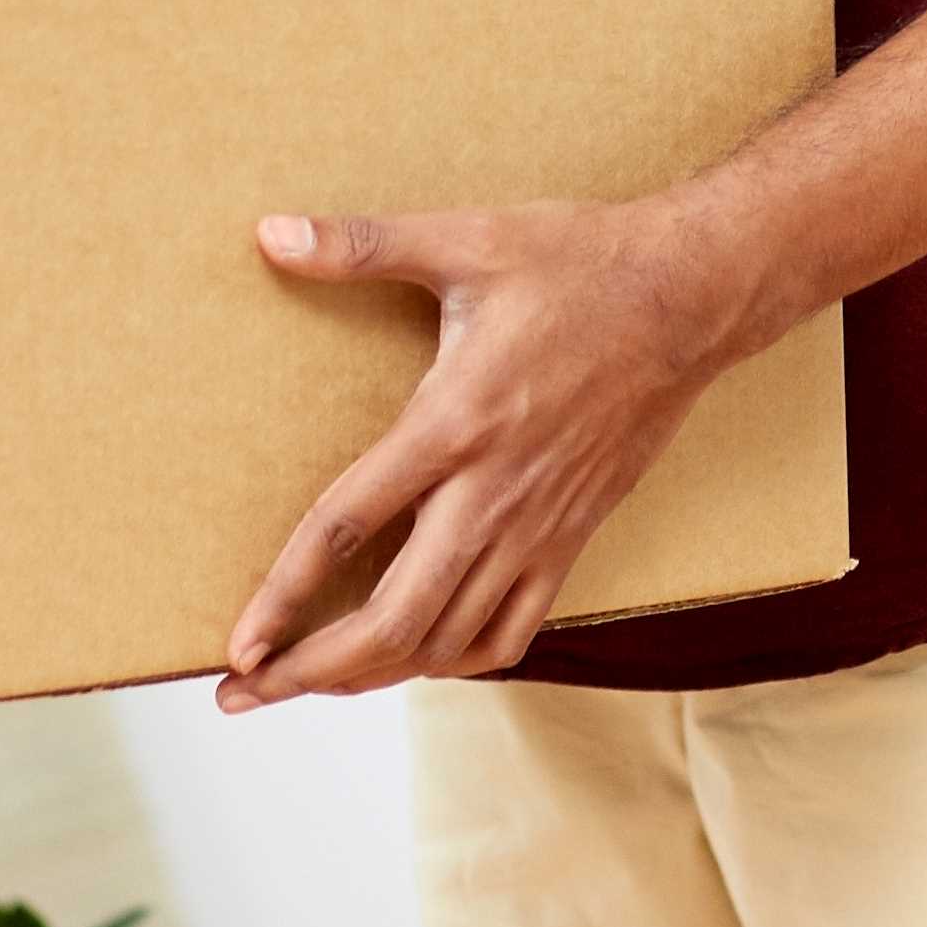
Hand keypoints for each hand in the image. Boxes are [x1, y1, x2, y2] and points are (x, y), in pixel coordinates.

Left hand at [214, 194, 760, 709]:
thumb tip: (269, 233)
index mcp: (454, 421)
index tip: (237, 644)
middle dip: (311, 668)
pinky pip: (513, 632)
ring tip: (309, 684)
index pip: (348, 526)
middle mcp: (493, 491)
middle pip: (393, 617)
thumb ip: (363, 244)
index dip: (286, 593)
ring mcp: (538, 525)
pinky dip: (456, 660)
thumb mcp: (467, 240)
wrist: (689, 297)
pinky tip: (417, 658)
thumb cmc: (577, 263)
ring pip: (448, 639)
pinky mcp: (573, 536)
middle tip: (244, 693)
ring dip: (372, 675)